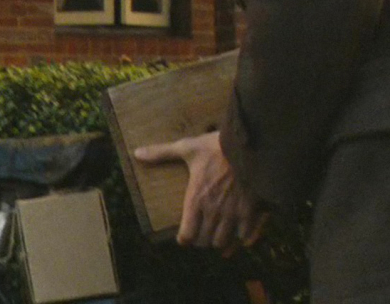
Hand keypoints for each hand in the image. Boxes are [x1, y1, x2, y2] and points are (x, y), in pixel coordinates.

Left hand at [134, 131, 267, 252]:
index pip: (187, 234)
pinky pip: (246, 236)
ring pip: (223, 242)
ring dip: (219, 241)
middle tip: (199, 233)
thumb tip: (137, 154)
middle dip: (200, 240)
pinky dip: (241, 238)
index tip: (183, 237)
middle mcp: (214, 212)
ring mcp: (234, 214)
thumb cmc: (216, 147)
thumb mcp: (187, 148)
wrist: (250, 146)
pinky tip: (239, 233)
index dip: (184, 239)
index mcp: (196, 199)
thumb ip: (162, 153)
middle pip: (205, 241)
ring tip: (217, 234)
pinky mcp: (252, 212)